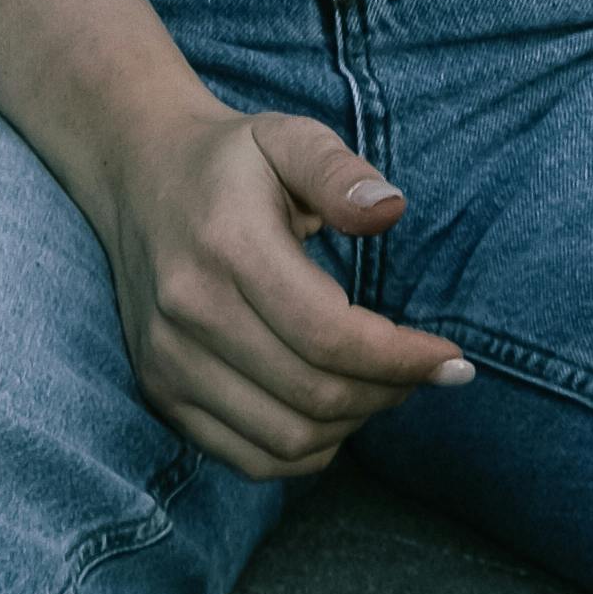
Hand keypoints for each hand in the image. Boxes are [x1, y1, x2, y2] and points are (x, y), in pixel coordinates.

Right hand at [93, 91, 472, 479]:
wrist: (139, 176)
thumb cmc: (232, 159)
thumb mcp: (289, 137)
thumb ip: (339, 171)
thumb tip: (391, 209)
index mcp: (227, 247)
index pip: (328, 336)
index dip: (401, 358)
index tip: (453, 359)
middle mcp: (189, 314)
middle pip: (313, 395)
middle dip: (389, 391)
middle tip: (425, 370)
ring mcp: (168, 363)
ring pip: (285, 439)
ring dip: (353, 425)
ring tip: (384, 386)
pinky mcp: (161, 393)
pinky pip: (247, 457)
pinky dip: (305, 451)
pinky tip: (336, 413)